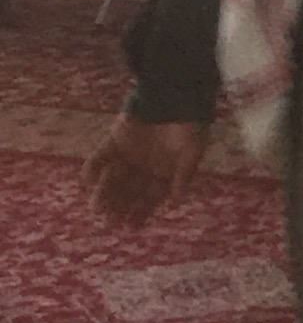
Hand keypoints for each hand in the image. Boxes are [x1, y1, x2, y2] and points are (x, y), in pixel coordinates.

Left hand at [84, 116, 208, 224]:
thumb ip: (184, 174)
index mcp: (164, 172)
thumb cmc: (191, 124)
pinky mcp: (114, 141)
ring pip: (113, 178)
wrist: (176, 95)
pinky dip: (93, 168)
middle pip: (130, 191)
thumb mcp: (194, 151)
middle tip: (111, 221)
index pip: (151, 197)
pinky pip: (100, 157)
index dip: (142, 212)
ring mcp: (128, 154)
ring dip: (105, 193)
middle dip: (121, 206)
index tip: (132, 227)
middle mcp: (144, 167)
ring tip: (97, 208)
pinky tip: (89, 180)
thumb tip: (176, 199)